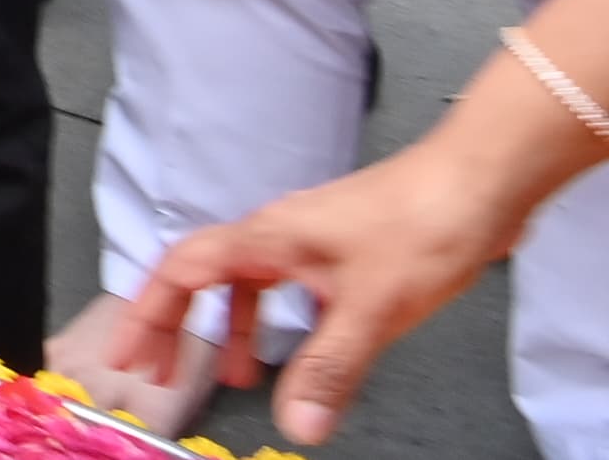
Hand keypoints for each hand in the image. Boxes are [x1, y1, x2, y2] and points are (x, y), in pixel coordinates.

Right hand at [115, 147, 512, 442]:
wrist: (479, 181)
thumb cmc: (423, 222)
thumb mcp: (371, 310)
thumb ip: (329, 369)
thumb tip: (296, 427)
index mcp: (266, 239)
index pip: (181, 273)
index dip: (148, 316)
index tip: (129, 354)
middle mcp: (277, 233)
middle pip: (203, 276)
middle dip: (177, 326)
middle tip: (163, 370)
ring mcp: (309, 237)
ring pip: (248, 282)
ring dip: (233, 329)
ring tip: (240, 376)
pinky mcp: (342, 246)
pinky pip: (288, 284)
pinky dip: (281, 319)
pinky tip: (307, 344)